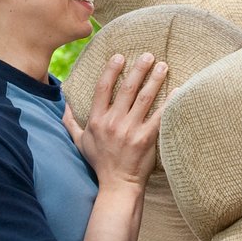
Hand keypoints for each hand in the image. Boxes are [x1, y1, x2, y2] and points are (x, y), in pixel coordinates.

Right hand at [62, 51, 167, 188]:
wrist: (118, 184)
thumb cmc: (100, 162)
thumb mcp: (80, 142)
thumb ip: (70, 121)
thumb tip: (63, 103)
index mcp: (97, 120)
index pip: (103, 88)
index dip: (111, 70)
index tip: (120, 56)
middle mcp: (113, 122)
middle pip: (127, 89)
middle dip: (139, 69)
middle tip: (149, 55)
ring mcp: (131, 130)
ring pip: (145, 98)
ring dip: (155, 79)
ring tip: (164, 66)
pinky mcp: (147, 139)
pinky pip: (160, 116)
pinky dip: (169, 102)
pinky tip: (177, 89)